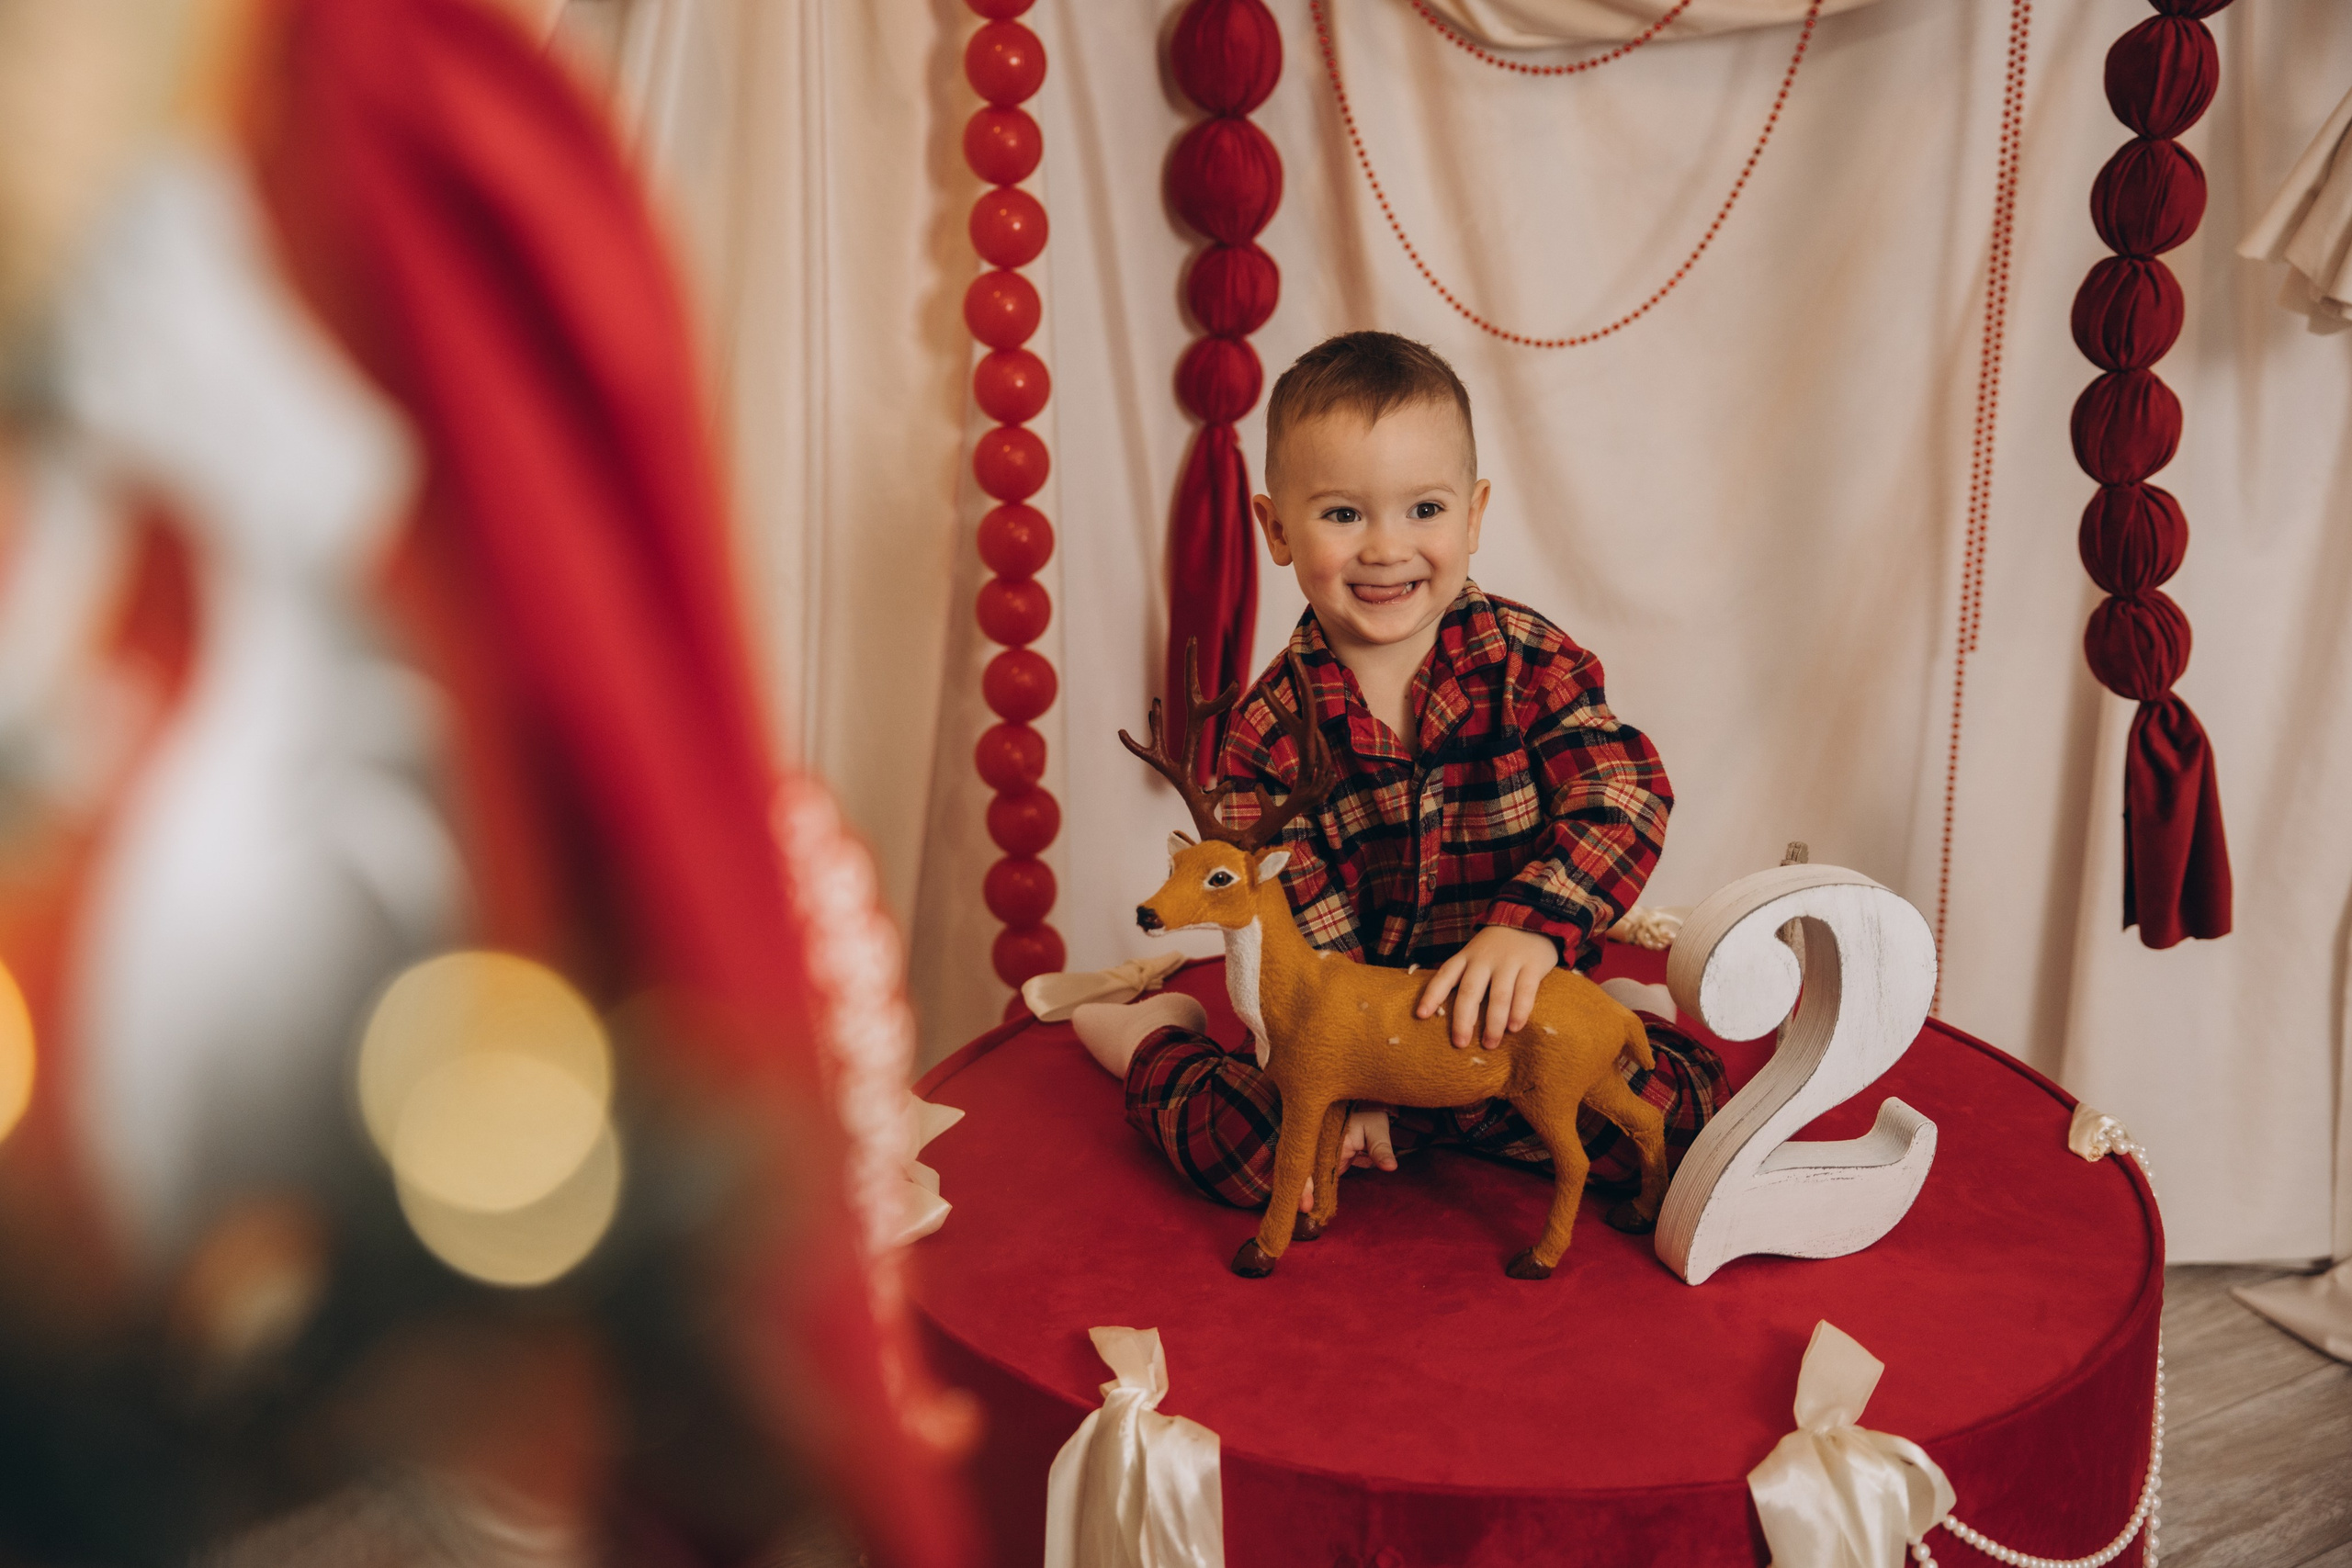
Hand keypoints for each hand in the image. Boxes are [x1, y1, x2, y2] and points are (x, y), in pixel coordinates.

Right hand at [1299, 1103, 1395, 1211]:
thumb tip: (1391, 1167)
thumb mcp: (1376, 1128)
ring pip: (1304, 1174)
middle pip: (1300, 1169)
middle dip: (1299, 1191)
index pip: (1307, 1159)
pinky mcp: (1320, 1160)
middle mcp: (1313, 1142)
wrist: (1366, 1110)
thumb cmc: (1370, 1116)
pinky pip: (1312, 1176)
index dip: (1304, 1181)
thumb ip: (1380, 1148)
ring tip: (1306, 1211)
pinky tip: (1310, 1206)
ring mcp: (1315, 1151)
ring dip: (1303, 1192)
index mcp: (1322, 1132)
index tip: (1306, 1202)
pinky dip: (1311, 1190)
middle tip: (1305, 1209)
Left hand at [1416, 925, 1559, 1047]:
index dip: (1432, 995)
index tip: (1421, 1015)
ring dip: (1493, 1023)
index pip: (1444, 976)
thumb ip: (1465, 977)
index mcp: (1466, 957)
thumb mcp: (1475, 955)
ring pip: (1498, 995)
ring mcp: (1509, 961)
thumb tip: (1452, 1016)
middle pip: (1470, 991)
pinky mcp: (1532, 965)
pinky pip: (1525, 991)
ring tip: (1489, 1044)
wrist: (1532, 921)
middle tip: (1460, 1043)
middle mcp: (1484, 959)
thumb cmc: (1497, 948)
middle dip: (1463, 1019)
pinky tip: (1514, 1028)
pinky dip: (1519, 1011)